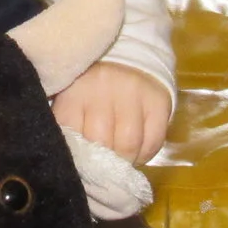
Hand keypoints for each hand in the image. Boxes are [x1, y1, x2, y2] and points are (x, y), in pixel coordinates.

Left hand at [52, 61, 170, 165]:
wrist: (128, 61)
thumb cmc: (93, 91)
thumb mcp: (73, 102)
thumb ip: (70, 129)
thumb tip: (74, 165)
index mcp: (75, 92)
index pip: (71, 134)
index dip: (77, 157)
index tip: (82, 163)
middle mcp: (103, 88)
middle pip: (100, 141)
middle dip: (102, 163)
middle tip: (104, 166)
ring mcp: (133, 93)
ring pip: (128, 143)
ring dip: (125, 160)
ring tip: (122, 161)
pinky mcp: (158, 101)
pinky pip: (153, 141)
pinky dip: (145, 155)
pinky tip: (138, 152)